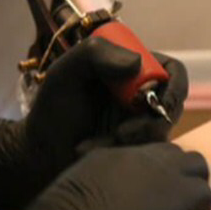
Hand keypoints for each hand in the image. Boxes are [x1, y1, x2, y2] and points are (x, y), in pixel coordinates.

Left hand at [0, 38, 188, 209]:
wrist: (37, 153)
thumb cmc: (52, 109)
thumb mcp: (66, 72)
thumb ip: (96, 54)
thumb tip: (136, 63)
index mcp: (131, 71)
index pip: (171, 71)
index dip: (171, 87)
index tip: (153, 102)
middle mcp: (141, 97)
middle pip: (173, 107)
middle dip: (150, 123)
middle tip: (122, 133)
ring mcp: (140, 126)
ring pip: (161, 134)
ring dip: (133, 141)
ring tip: (97, 144)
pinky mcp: (135, 152)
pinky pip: (145, 155)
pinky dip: (119, 153)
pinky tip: (92, 152)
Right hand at [0, 143, 210, 209]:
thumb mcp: (80, 190)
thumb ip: (102, 187)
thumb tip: (114, 203)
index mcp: (111, 152)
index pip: (148, 153)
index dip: (153, 172)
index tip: (149, 194)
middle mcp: (140, 154)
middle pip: (175, 153)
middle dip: (178, 173)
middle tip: (169, 202)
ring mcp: (161, 171)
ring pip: (196, 166)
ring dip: (192, 186)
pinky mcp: (178, 194)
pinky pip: (204, 194)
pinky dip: (200, 208)